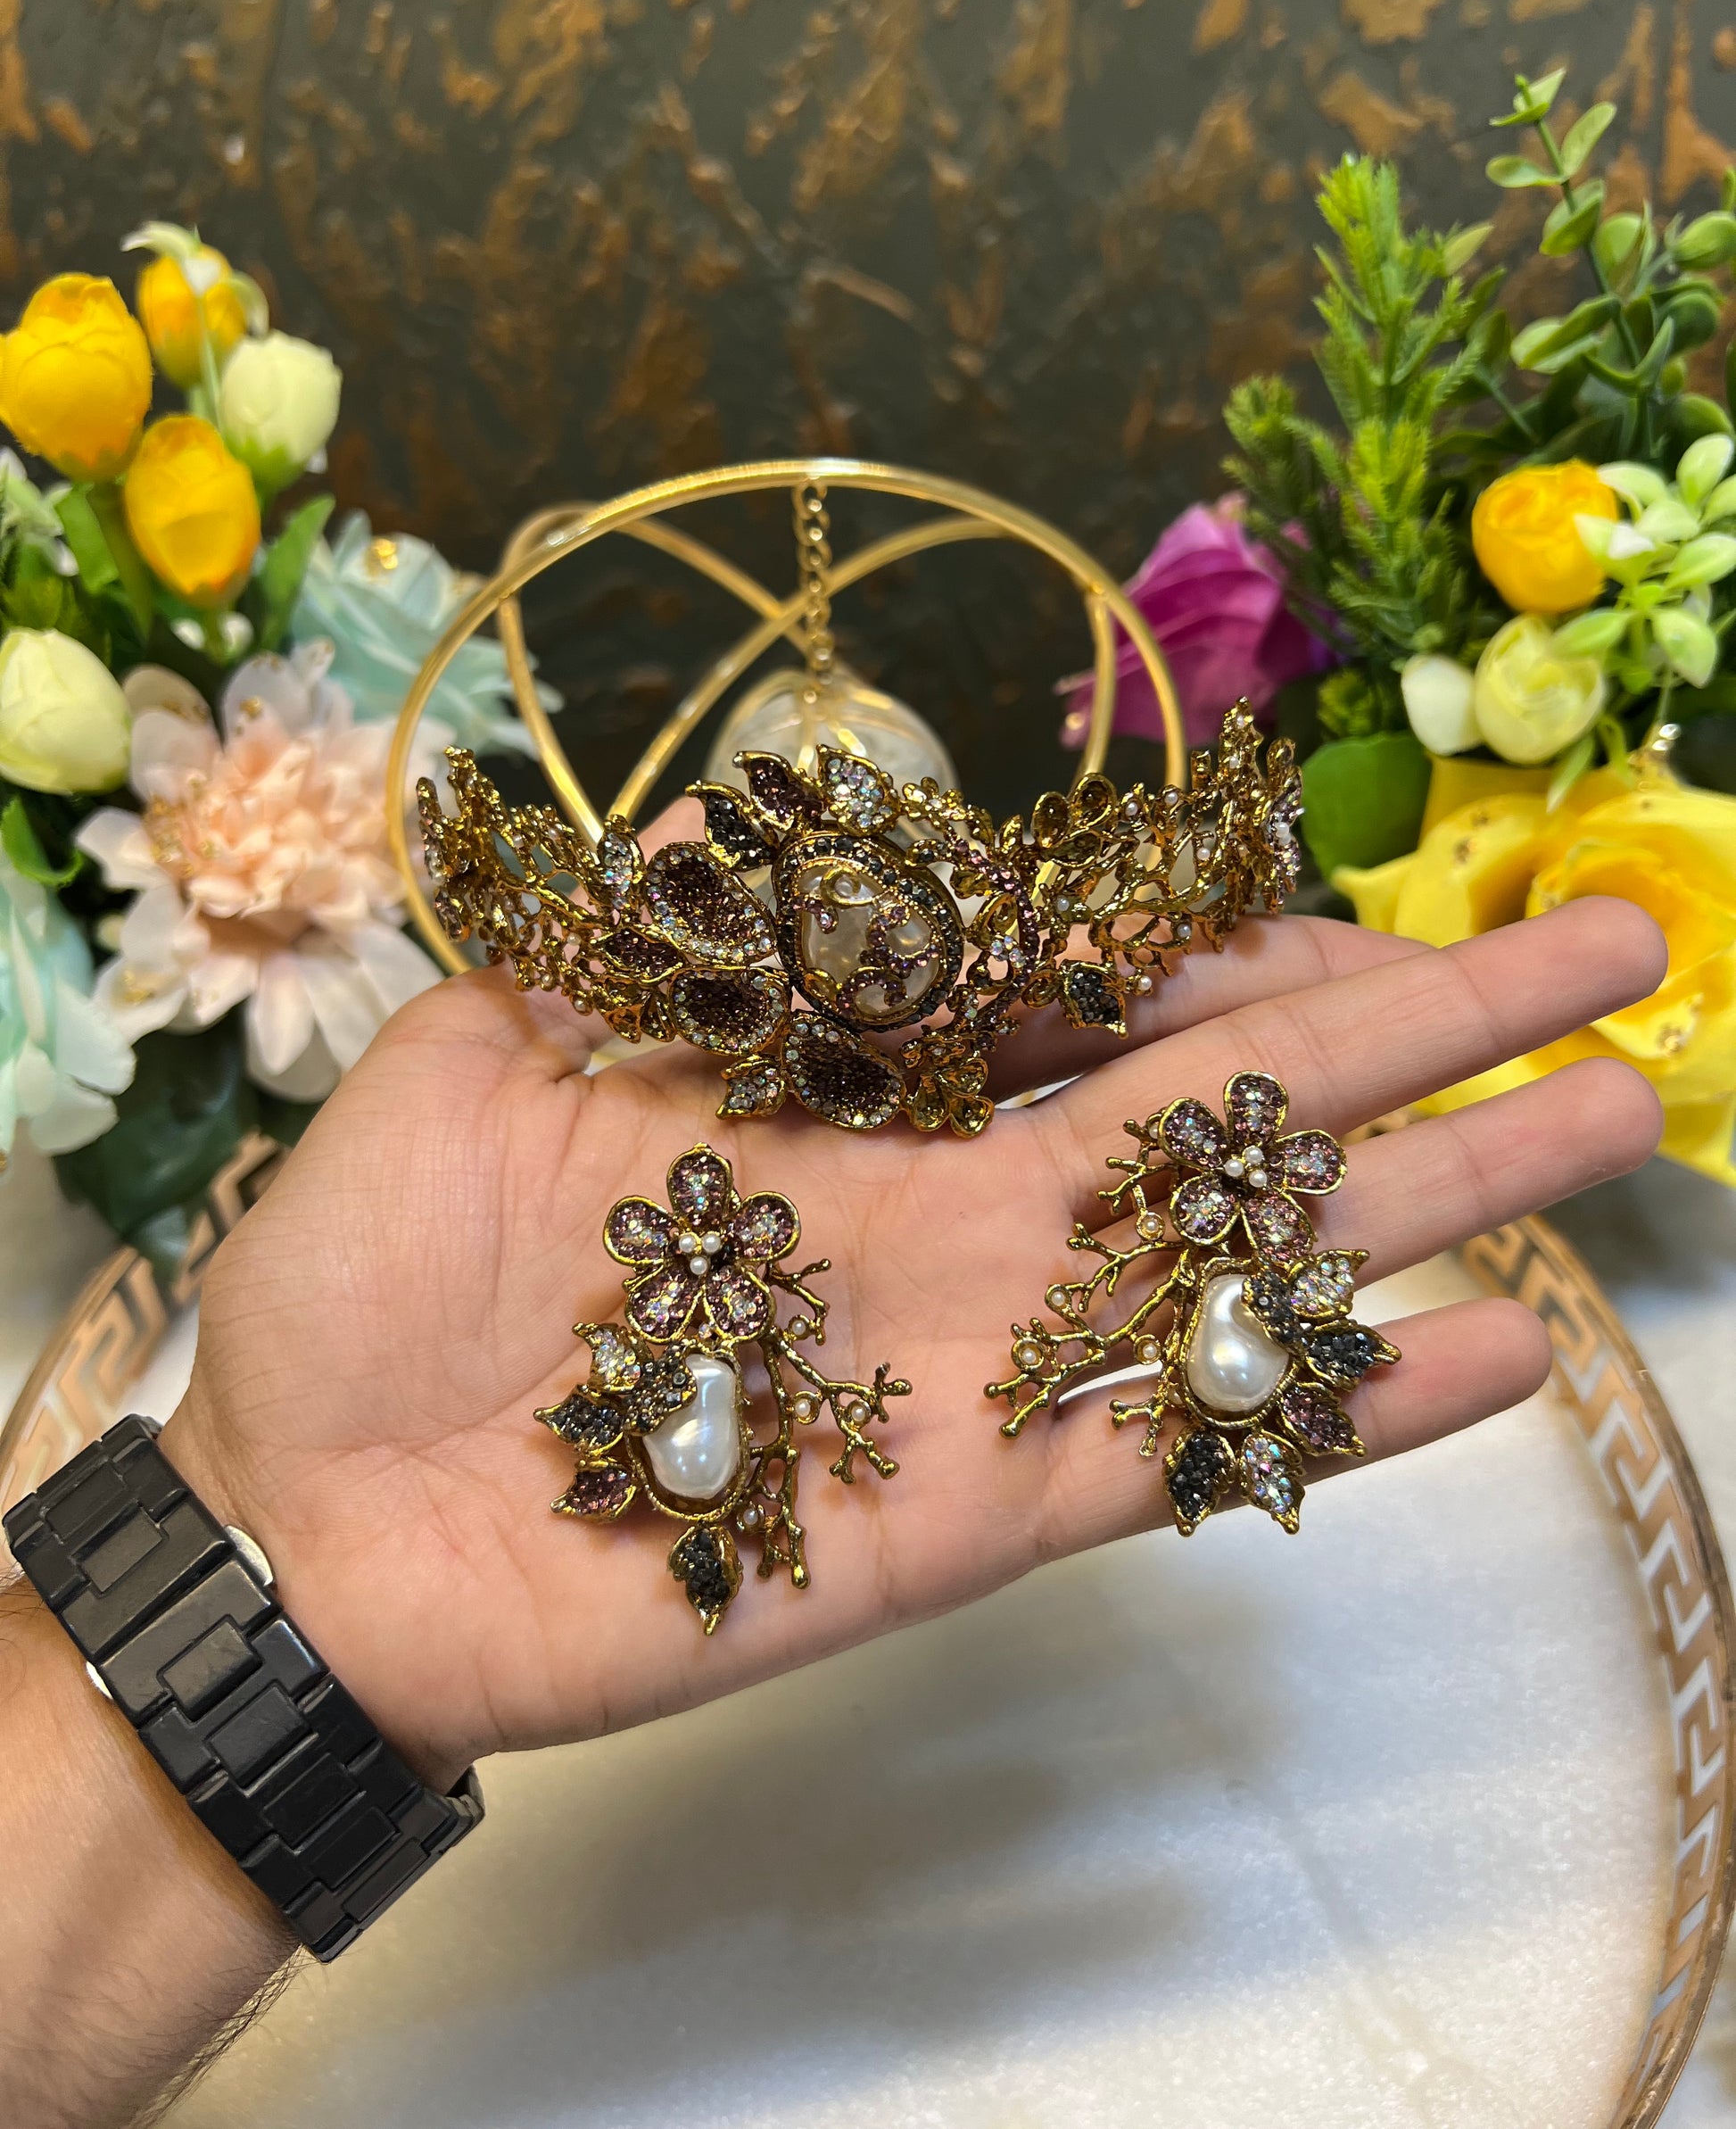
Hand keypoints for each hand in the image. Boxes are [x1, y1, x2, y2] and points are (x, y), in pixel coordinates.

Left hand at [168, 894, 1664, 1785]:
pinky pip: (1179, 1454)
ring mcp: (976, 1361)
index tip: (1360, 901)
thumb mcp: (490, 1027)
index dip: (1227, 947)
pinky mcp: (964, 1516)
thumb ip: (644, 921)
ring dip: (1436, 1196)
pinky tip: (1497, 1355)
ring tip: (1615, 1114)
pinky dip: (1337, 1416)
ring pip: (1244, 1263)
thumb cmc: (375, 1266)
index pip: (1085, 996)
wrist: (302, 1513)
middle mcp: (946, 1213)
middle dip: (1416, 1028)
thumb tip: (752, 797)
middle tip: (1605, 948)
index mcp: (844, 1093)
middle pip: (1220, 1106)